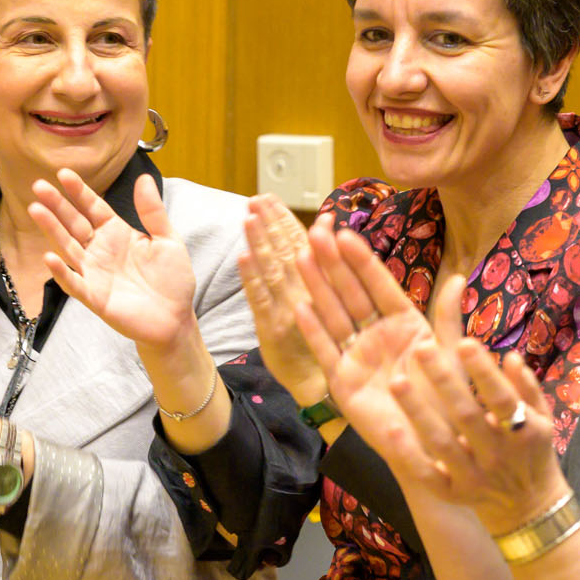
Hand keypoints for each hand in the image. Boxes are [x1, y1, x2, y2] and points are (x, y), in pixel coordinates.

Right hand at [28, 169, 196, 350]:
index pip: (93, 207)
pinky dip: (61, 272)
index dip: (78, 191)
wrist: (176, 319)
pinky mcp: (94, 297)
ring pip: (68, 247)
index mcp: (117, 233)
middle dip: (56, 205)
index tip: (63, 173)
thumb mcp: (168, 240)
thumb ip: (153, 212)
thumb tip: (143, 179)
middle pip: (74, 223)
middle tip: (38, 186)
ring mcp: (94, 273)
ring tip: (36, 210)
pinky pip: (74, 283)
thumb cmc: (172, 280)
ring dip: (51, 229)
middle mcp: (100, 250)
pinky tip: (50, 257)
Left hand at [237, 194, 325, 403]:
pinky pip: (259, 300)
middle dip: (270, 224)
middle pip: (286, 253)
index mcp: (325, 282)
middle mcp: (308, 293)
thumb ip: (328, 254)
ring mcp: (288, 311)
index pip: (303, 244)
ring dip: (259, 242)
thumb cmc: (331, 334)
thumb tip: (325, 219)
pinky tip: (242, 258)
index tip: (271, 199)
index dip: (286, 219)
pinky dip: (250, 278)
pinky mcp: (270, 329)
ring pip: (271, 271)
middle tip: (256, 200)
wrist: (319, 381)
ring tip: (247, 217)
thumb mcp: (337, 292)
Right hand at [292, 214, 448, 492]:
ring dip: (317, 286)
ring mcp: (357, 357)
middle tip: (315, 232)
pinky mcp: (343, 383)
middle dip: (333, 263)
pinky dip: (313, 330)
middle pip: (351, 293)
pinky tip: (300, 306)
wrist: (437, 446)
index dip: (362, 260)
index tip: (345, 232)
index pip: (379, 285)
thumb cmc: (449, 401)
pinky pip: (326, 351)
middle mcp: (377, 336)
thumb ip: (449, 316)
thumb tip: (458, 277)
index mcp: (404, 325)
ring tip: (301, 257)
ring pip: (334, 315)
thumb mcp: (452, 354)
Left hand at [391, 316, 567, 533]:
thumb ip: (526, 386)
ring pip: (441, 443)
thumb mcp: (541, 419)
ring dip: (417, 412)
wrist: (529, 508)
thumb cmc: (532, 451)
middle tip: (420, 348)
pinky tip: (391, 428)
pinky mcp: (452, 493)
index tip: (462, 342)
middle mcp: (497, 455)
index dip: (483, 372)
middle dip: (443, 380)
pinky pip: (426, 474)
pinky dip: (408, 454)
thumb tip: (511, 355)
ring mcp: (473, 477)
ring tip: (397, 381)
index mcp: (523, 433)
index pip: (501, 398)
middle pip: (466, 415)